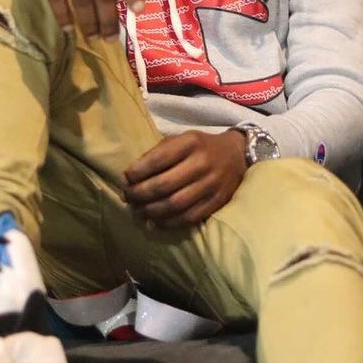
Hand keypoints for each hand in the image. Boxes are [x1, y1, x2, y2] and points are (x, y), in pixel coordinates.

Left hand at [123, 130, 246, 226]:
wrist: (236, 154)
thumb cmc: (200, 146)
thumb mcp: (181, 139)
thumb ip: (158, 153)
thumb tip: (131, 176)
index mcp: (190, 143)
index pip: (158, 160)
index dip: (138, 172)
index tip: (125, 178)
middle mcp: (202, 163)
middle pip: (164, 185)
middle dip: (140, 194)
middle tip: (127, 197)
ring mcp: (211, 184)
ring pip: (175, 204)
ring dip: (151, 211)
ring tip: (138, 211)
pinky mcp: (217, 202)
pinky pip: (189, 217)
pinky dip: (169, 222)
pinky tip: (156, 221)